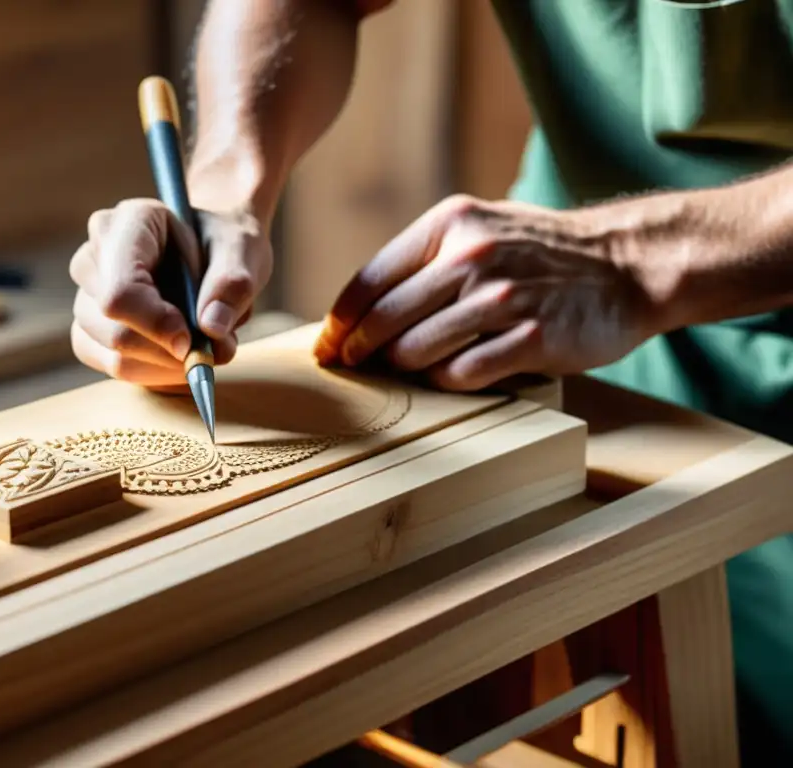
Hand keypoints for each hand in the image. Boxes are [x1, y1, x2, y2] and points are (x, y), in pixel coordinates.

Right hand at [70, 199, 272, 387]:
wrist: (214, 251)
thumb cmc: (225, 244)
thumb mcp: (243, 250)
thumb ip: (233, 283)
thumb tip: (212, 327)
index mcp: (130, 222)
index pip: (121, 290)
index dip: (155, 325)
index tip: (192, 342)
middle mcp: (95, 255)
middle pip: (114, 329)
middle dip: (168, 351)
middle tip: (214, 347)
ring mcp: (87, 294)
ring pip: (113, 355)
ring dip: (167, 363)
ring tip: (203, 341)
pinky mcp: (90, 328)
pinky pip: (112, 365)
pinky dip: (154, 372)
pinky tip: (181, 356)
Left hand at [313, 195, 662, 390]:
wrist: (628, 264)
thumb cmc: (544, 253)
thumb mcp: (482, 228)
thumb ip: (428, 257)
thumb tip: (364, 306)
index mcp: (450, 224)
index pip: (371, 279)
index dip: (339, 320)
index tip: (326, 344)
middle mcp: (471, 256)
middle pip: (385, 319)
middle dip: (358, 350)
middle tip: (351, 367)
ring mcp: (502, 297)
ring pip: (417, 350)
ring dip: (403, 368)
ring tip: (405, 371)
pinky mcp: (532, 338)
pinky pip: (462, 373)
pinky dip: (446, 382)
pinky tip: (449, 377)